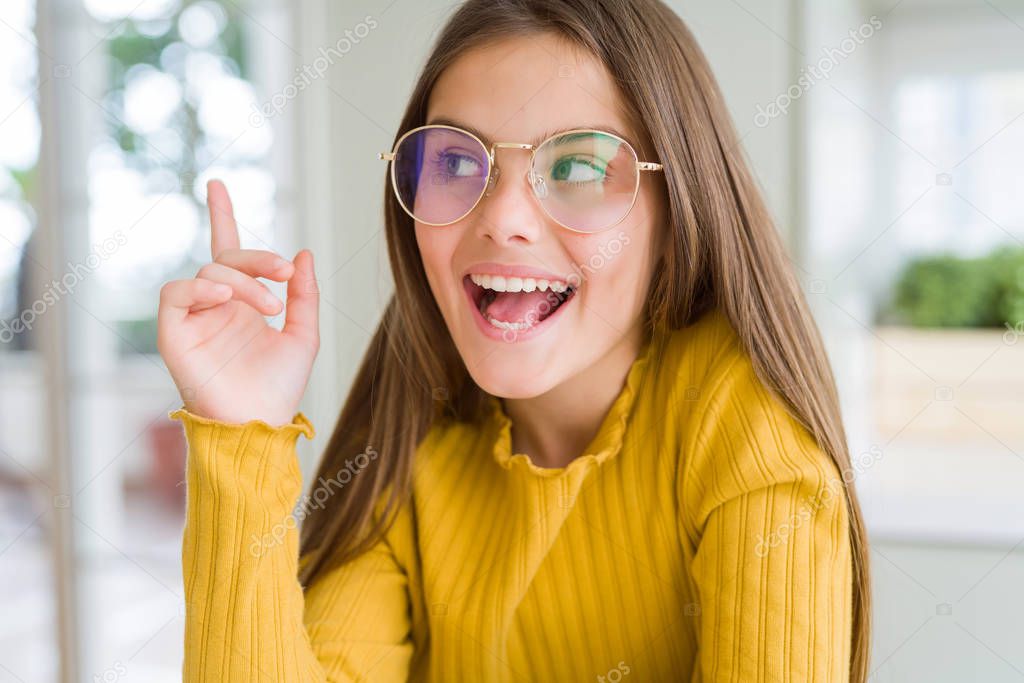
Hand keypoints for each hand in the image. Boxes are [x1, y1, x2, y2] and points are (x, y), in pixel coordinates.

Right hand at [157, 179, 318, 425]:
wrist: (260, 421)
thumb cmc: (280, 386)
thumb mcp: (304, 335)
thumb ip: (304, 294)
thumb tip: (303, 253)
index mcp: (244, 302)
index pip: (228, 252)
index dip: (222, 216)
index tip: (218, 184)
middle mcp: (216, 305)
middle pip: (226, 258)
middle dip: (257, 258)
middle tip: (283, 274)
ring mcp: (193, 318)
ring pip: (208, 273)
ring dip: (242, 280)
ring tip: (268, 306)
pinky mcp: (173, 332)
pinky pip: (175, 293)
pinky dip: (201, 289)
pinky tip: (226, 299)